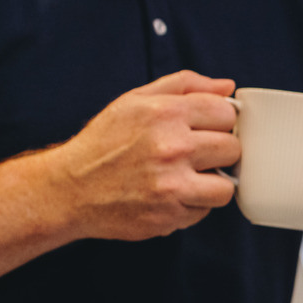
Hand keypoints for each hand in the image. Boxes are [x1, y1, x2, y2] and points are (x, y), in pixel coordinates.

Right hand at [46, 70, 240, 240]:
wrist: (69, 189)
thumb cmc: (103, 142)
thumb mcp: (136, 100)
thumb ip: (185, 85)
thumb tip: (227, 87)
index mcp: (166, 113)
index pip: (227, 114)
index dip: (220, 121)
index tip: (207, 129)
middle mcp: (171, 148)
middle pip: (233, 149)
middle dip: (219, 151)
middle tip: (196, 155)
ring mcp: (171, 186)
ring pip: (225, 187)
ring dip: (212, 184)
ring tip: (189, 178)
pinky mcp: (168, 217)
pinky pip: (203, 212)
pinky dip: (191, 205)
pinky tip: (170, 195)